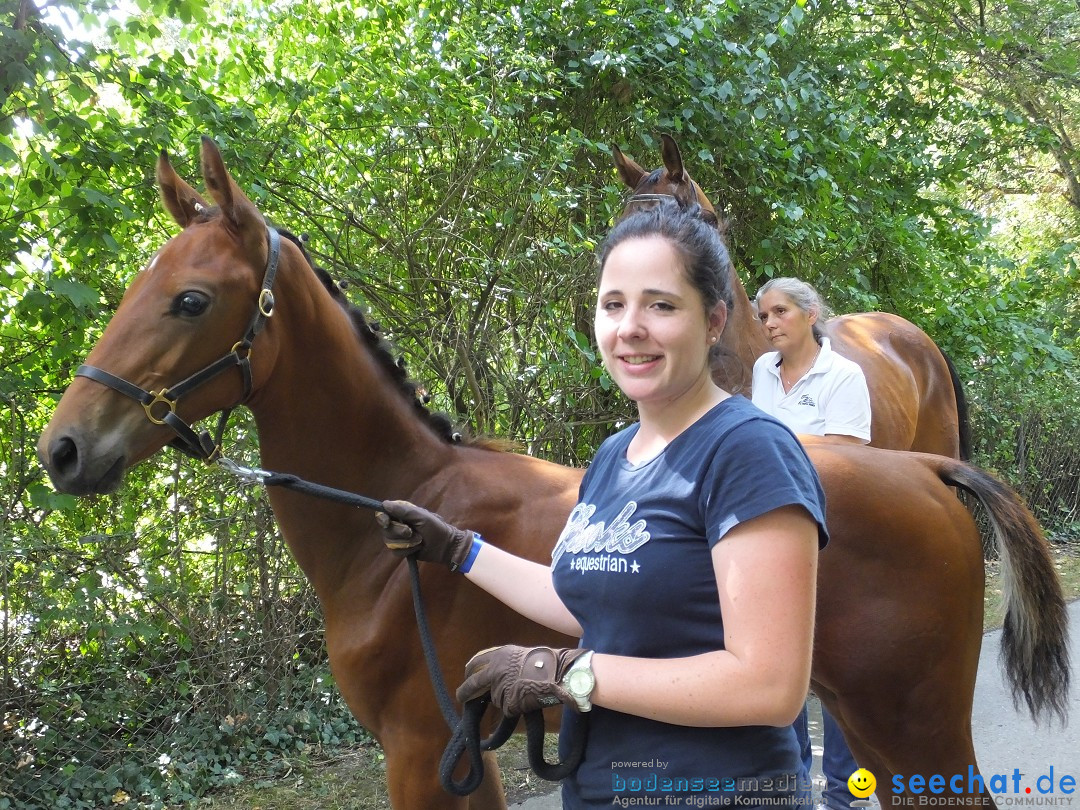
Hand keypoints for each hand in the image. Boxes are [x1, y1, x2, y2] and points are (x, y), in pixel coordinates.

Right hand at [376, 500, 473, 570]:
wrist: (445, 546)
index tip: (386, 522)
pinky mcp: (402, 550)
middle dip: (399, 532)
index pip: (384, 514)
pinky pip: (396, 552)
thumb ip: (403, 511)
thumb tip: (385, 504)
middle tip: (411, 532)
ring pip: (390, 542)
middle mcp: (398, 525)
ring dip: (406, 542)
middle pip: (386, 529)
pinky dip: (408, 550)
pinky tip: (417, 548)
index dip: (382, 518)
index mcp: (402, 514)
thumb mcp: (421, 516)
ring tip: (419, 540)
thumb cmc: (436, 528)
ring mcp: (399, 538)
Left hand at [456, 645, 588, 715]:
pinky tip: (528, 700)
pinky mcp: (509, 702)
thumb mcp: (522, 655)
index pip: (476, 662)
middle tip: (460, 697)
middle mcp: (496, 670)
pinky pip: (509, 709)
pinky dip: (516, 707)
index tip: (467, 674)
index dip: (470, 670)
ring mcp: (501, 687)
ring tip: (524, 692)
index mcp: (500, 655)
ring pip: (497, 698)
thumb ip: (506, 663)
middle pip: (474, 683)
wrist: (559, 673)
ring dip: (505, 699)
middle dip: (465, 691)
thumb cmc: (546, 662)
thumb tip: (495, 674)